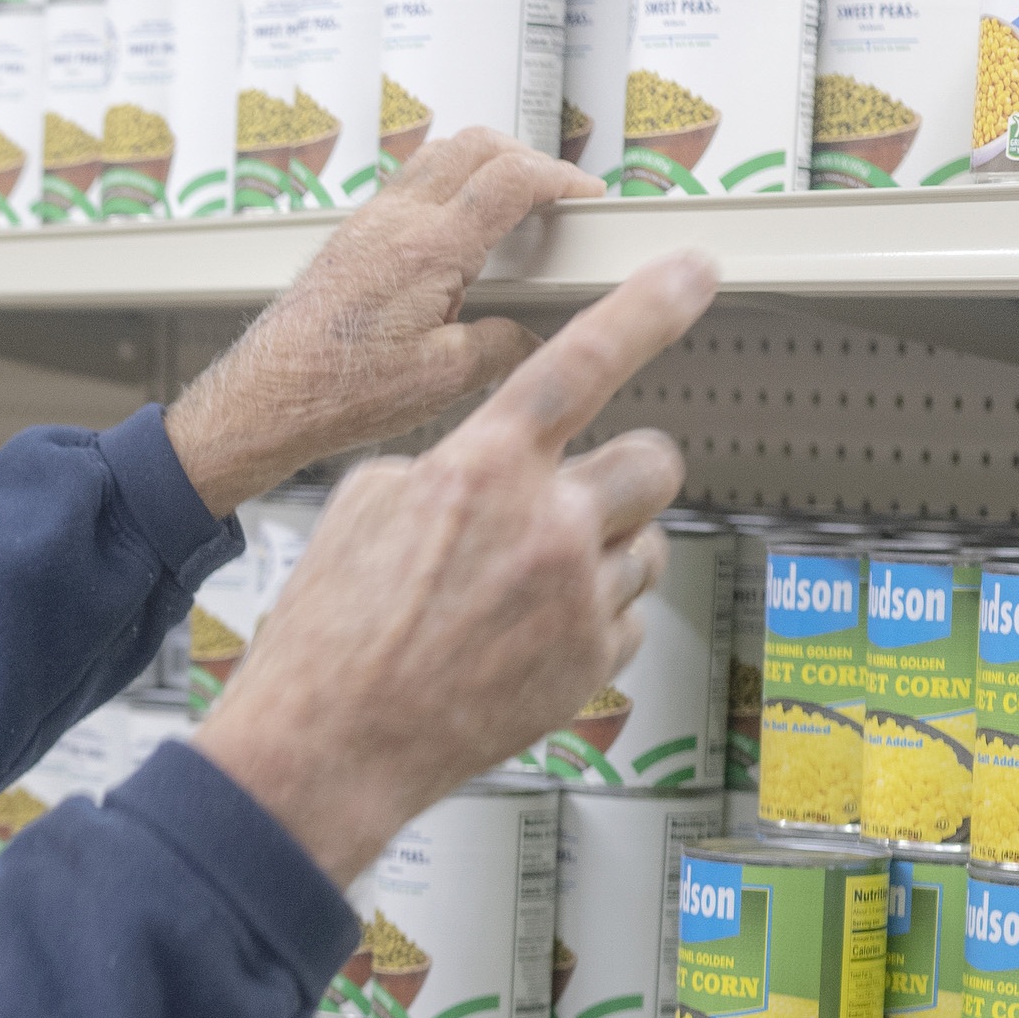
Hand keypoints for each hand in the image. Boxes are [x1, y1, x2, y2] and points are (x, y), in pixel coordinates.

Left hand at [166, 129, 602, 514]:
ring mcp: (367, 223)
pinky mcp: (349, 237)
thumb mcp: (442, 381)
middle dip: (530, 158)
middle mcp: (393, 221)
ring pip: (440, 155)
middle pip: (477, 144)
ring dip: (487, 165)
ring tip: (516, 205)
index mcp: (426, 248)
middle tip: (558, 195)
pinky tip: (458, 230)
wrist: (262, 401)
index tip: (587, 197)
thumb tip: (528, 339)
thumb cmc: (332, 392)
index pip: (512, 177)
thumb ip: (500, 348)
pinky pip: (410, 182)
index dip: (563, 178)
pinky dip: (449, 185)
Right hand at [194, 251, 712, 887]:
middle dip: (628, 473)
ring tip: (530, 589)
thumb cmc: (328, 637)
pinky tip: (527, 640)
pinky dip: (592, 622)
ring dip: (604, 554)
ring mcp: (578, 600)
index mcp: (481, 471)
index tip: (691, 272)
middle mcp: (546, 528)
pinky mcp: (592, 665)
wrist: (328, 745)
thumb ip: (444, 470)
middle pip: (655, 461)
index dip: (648, 307)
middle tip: (583, 498)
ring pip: (648, 546)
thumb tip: (478, 468)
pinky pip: (629, 619)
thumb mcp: (361, 509)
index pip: (584, 361)